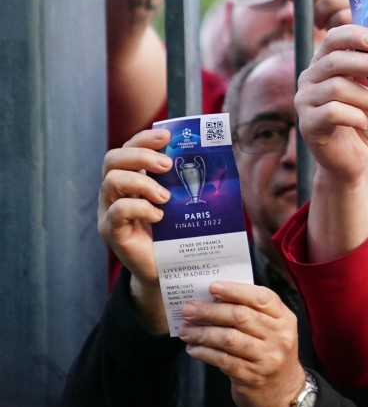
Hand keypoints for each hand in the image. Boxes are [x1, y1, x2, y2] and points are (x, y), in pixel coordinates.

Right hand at [97, 129, 173, 331]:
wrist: (170, 270)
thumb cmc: (178, 232)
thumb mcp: (182, 201)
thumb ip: (187, 180)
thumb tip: (218, 155)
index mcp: (131, 179)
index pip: (127, 148)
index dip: (144, 138)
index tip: (167, 136)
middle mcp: (115, 192)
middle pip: (112, 159)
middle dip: (141, 156)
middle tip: (167, 165)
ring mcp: (109, 211)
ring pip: (111, 180)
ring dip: (142, 183)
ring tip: (165, 197)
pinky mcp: (111, 231)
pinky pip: (117, 211)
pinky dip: (140, 208)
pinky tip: (158, 217)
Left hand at [178, 281, 305, 406]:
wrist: (284, 393)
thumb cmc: (270, 353)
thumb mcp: (273, 330)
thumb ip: (252, 314)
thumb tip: (213, 299)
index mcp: (285, 319)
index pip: (262, 297)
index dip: (236, 290)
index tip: (212, 287)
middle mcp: (279, 337)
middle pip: (241, 316)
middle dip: (210, 311)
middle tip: (188, 309)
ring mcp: (267, 358)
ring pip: (229, 338)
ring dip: (202, 332)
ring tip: (185, 330)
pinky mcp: (252, 376)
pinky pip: (223, 360)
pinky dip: (204, 352)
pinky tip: (193, 348)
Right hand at [296, 25, 367, 184]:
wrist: (353, 158)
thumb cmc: (364, 119)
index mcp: (324, 64)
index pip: (332, 38)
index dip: (352, 35)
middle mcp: (310, 78)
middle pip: (335, 61)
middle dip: (366, 64)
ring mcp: (304, 101)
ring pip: (336, 88)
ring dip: (366, 98)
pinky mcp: (307, 124)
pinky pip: (332, 112)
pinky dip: (355, 116)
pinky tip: (365, 122)